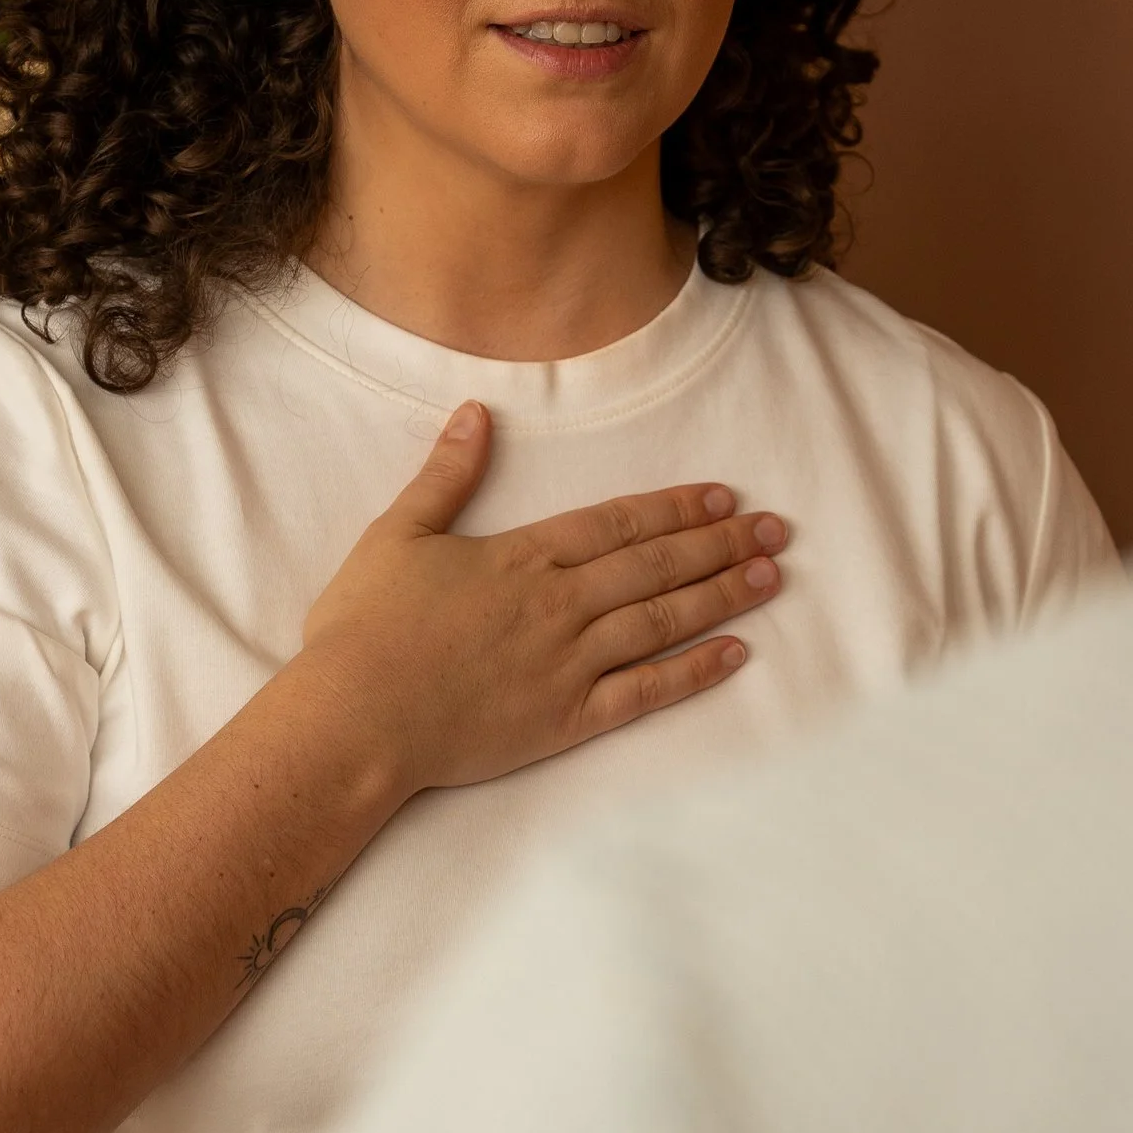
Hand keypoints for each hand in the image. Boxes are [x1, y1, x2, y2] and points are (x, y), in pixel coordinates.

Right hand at [293, 402, 785, 799]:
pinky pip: (646, 693)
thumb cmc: (364, 629)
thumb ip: (445, 476)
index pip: (618, 523)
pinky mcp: (567, 720)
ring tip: (770, 578)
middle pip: (656, 566)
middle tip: (776, 530)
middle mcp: (560, 604)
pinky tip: (735, 655)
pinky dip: (694, 674)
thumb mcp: (396, 534)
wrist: (355, 718)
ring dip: (720, 597)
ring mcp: (570, 664)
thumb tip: (476, 413)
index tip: (724, 498)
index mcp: (523, 556)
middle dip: (720, 545)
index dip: (676, 508)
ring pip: (663, 622)